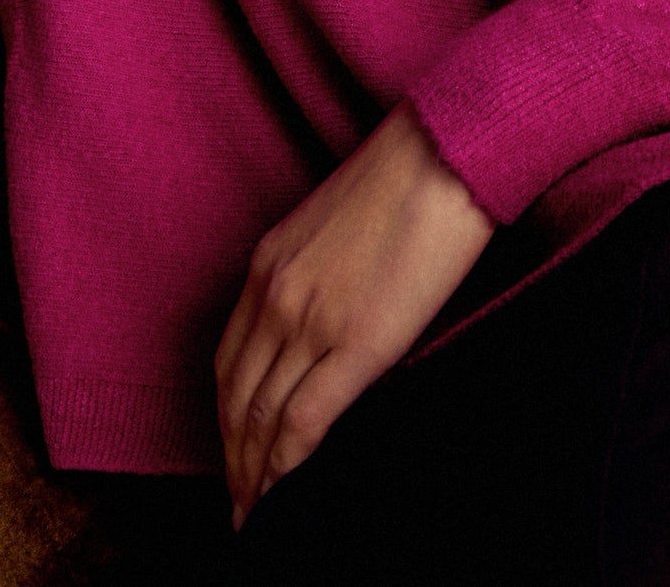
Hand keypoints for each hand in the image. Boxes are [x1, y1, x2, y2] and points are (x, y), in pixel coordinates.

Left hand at [215, 100, 494, 528]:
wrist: (445, 156)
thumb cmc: (406, 181)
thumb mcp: (335, 229)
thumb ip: (314, 279)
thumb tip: (321, 331)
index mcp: (268, 264)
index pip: (228, 359)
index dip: (225, 415)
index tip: (230, 450)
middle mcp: (275, 293)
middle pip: (234, 396)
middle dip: (231, 456)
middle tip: (237, 500)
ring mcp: (310, 320)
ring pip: (259, 417)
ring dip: (251, 473)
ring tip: (254, 512)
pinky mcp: (354, 343)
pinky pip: (302, 421)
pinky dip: (283, 468)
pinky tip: (280, 495)